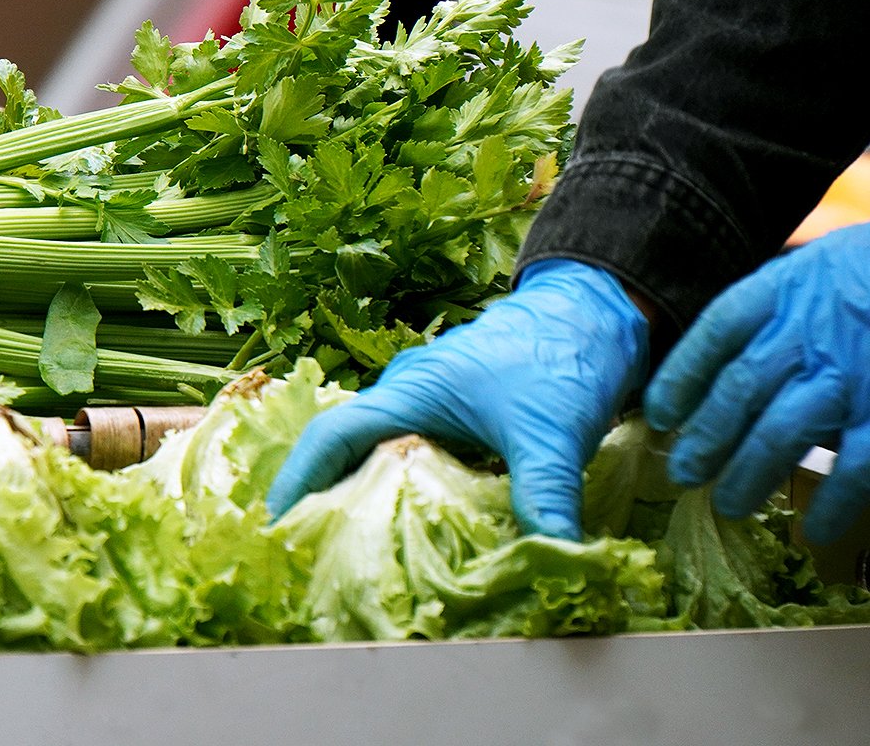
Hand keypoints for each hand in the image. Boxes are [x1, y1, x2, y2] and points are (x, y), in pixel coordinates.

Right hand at [265, 258, 650, 539]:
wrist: (594, 309)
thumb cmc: (562, 354)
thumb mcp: (551, 432)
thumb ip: (545, 496)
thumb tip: (551, 562)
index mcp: (412, 390)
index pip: (334, 436)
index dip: (298, 483)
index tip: (276, 531)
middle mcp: (409, 393)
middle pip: (342, 448)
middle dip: (318, 499)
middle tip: (304, 558)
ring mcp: (430, 399)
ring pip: (374, 451)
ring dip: (356, 494)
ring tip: (343, 551)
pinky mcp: (454, 411)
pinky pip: (408, 453)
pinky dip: (397, 489)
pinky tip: (408, 525)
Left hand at [643, 221, 869, 543]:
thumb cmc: (864, 274)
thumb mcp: (808, 272)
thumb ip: (770, 316)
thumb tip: (723, 380)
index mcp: (781, 289)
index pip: (715, 332)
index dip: (680, 376)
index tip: (659, 414)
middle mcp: (808, 332)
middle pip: (739, 388)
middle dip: (705, 438)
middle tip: (682, 473)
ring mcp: (850, 374)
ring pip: (782, 432)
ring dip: (748, 474)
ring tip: (727, 504)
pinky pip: (856, 465)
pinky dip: (832, 502)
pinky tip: (811, 528)